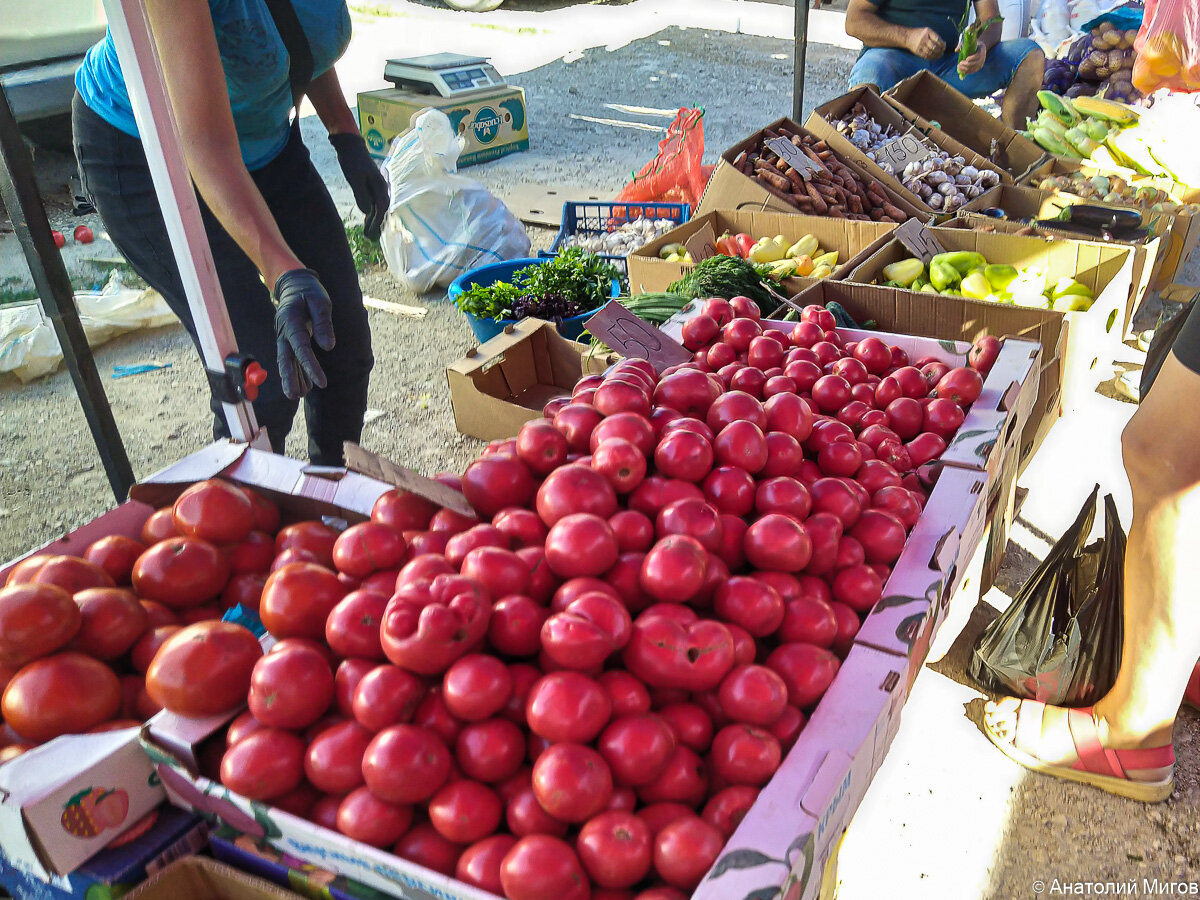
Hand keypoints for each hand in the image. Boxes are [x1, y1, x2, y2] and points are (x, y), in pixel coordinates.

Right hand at [273, 268, 334, 399]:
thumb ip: (323, 322)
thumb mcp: (321, 301)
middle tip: (293, 395)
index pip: (301, 347)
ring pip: (286, 360)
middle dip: (289, 377)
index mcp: (291, 319)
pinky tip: (302, 386)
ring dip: (291, 378)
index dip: (310, 366)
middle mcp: (284, 330)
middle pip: (285, 357)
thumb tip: (328, 347)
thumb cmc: (310, 292)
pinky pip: (290, 357)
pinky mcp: (287, 339)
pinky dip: (295, 372)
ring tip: (297, 395)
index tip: (321, 382)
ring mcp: (283, 335)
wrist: (294, 284)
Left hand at [330, 132, 389, 239]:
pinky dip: (372, 211)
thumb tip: (367, 212)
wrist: (351, 145)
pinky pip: (375, 201)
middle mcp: (382, 187)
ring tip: (368, 230)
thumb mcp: (355, 179)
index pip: (381, 209)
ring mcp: (377, 186)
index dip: (376, 222)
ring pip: (379, 206)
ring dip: (374, 219)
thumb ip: (362, 196)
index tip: (370, 233)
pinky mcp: (371, 184)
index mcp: (380, 187)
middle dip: (377, 224)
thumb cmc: (352, 161)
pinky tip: (367, 217)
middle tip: (369, 237)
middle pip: (382, 210)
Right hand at [906, 27, 945, 59]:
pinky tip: (934, 57)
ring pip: (931, 53)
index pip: (937, 39)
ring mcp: (920, 46)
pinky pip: (926, 56)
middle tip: (943, 51)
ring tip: (940, 55)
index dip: (942, 44)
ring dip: (937, 55)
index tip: (944, 46)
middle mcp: (923, 39)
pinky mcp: (917, 52)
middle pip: (934, 47)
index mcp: (927, 32)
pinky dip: (931, 57)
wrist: (907, 37)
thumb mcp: (927, 31)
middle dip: (940, 50)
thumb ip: (935, 36)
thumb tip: (943, 44)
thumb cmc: (920, 33)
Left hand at [957, 42, 986, 74]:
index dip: (972, 58)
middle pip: (974, 63)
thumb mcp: (969, 43)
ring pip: (972, 68)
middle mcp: (982, 58)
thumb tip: (956, 50)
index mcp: (981, 50)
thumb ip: (962, 45)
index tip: (966, 58)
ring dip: (965, 68)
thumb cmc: (973, 45)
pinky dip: (966, 71)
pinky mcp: (978, 68)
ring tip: (958, 66)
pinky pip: (972, 71)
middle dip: (966, 64)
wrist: (980, 49)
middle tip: (960, 63)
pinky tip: (961, 70)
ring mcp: (981, 64)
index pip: (977, 56)